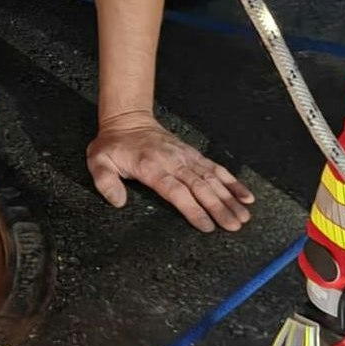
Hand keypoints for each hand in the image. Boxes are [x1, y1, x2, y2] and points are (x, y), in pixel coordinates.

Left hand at [88, 115, 253, 232]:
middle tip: (235, 225)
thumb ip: (106, 183)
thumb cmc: (114, 145)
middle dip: (220, 208)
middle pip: (201, 187)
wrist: (128, 120)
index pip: (176, 191)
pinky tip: (245, 195)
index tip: (208, 225)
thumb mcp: (99, 162)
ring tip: (244, 215)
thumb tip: (118, 202)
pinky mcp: (193, 155)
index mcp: (152, 167)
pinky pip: (216, 169)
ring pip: (212, 179)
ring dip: (230, 197)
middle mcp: (173, 162)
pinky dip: (232, 181)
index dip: (193, 209)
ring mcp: (186, 157)